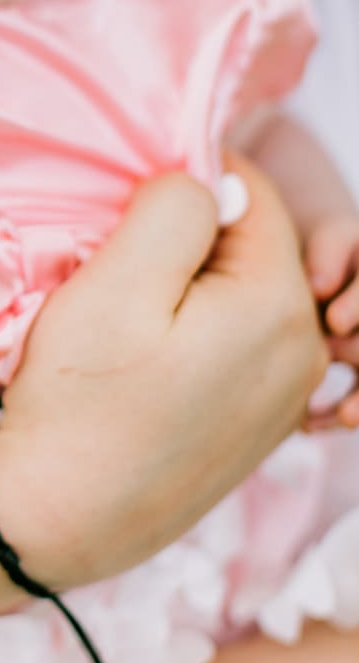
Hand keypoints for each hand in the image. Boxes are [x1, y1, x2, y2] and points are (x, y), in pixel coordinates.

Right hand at [0, 156, 327, 589]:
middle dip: (188, 238)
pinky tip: (140, 362)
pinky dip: (190, 332)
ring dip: (186, 286)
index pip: (253, 196)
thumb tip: (203, 179)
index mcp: (280, 308)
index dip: (187, 183)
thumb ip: (175, 207)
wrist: (57, 520)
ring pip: (240, 295)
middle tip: (115, 266)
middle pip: (253, 247)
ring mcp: (283, 399)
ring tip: (123, 317)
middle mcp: (302, 354)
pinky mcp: (253, 428)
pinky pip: (232, 344)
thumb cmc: (81, 400)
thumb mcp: (117, 281)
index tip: (125, 209)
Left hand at [305, 213, 358, 426]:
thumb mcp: (333, 237)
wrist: (323, 271)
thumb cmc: (328, 250)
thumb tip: (320, 287)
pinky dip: (338, 416)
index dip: (358, 306)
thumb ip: (330, 253)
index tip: (334, 321)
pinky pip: (357, 405)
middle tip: (335, 359)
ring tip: (347, 416)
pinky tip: (309, 425)